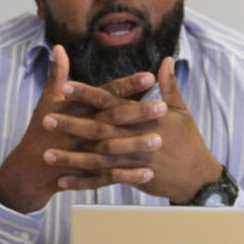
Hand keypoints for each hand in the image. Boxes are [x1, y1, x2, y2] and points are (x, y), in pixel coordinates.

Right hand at [0, 47, 164, 211]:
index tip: (150, 76)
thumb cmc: (41, 130)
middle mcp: (81, 129)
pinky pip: (110, 175)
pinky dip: (129, 176)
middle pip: (113, 119)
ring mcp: (84, 153)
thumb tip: (59, 47)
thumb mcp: (47, 101)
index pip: (105, 94)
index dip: (127, 85)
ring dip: (137, 144)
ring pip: (114, 148)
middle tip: (164, 106)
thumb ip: (57, 74)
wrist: (30, 169)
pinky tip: (149, 173)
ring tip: (161, 139)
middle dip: (139, 112)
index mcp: (75, 109)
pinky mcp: (88, 173)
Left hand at [43, 57, 221, 201]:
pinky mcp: (130, 178)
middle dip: (71, 125)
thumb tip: (166, 60)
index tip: (65, 87)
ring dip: (70, 157)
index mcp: (143, 119)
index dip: (87, 95)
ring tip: (46, 154)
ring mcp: (131, 161)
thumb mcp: (181, 111)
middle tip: (46, 120)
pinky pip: (102, 181)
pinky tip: (62, 181)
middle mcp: (134, 139)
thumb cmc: (189, 141)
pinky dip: (82, 182)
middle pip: (97, 130)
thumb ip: (170, 86)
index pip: (110, 102)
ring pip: (96, 158)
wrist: (197, 176)